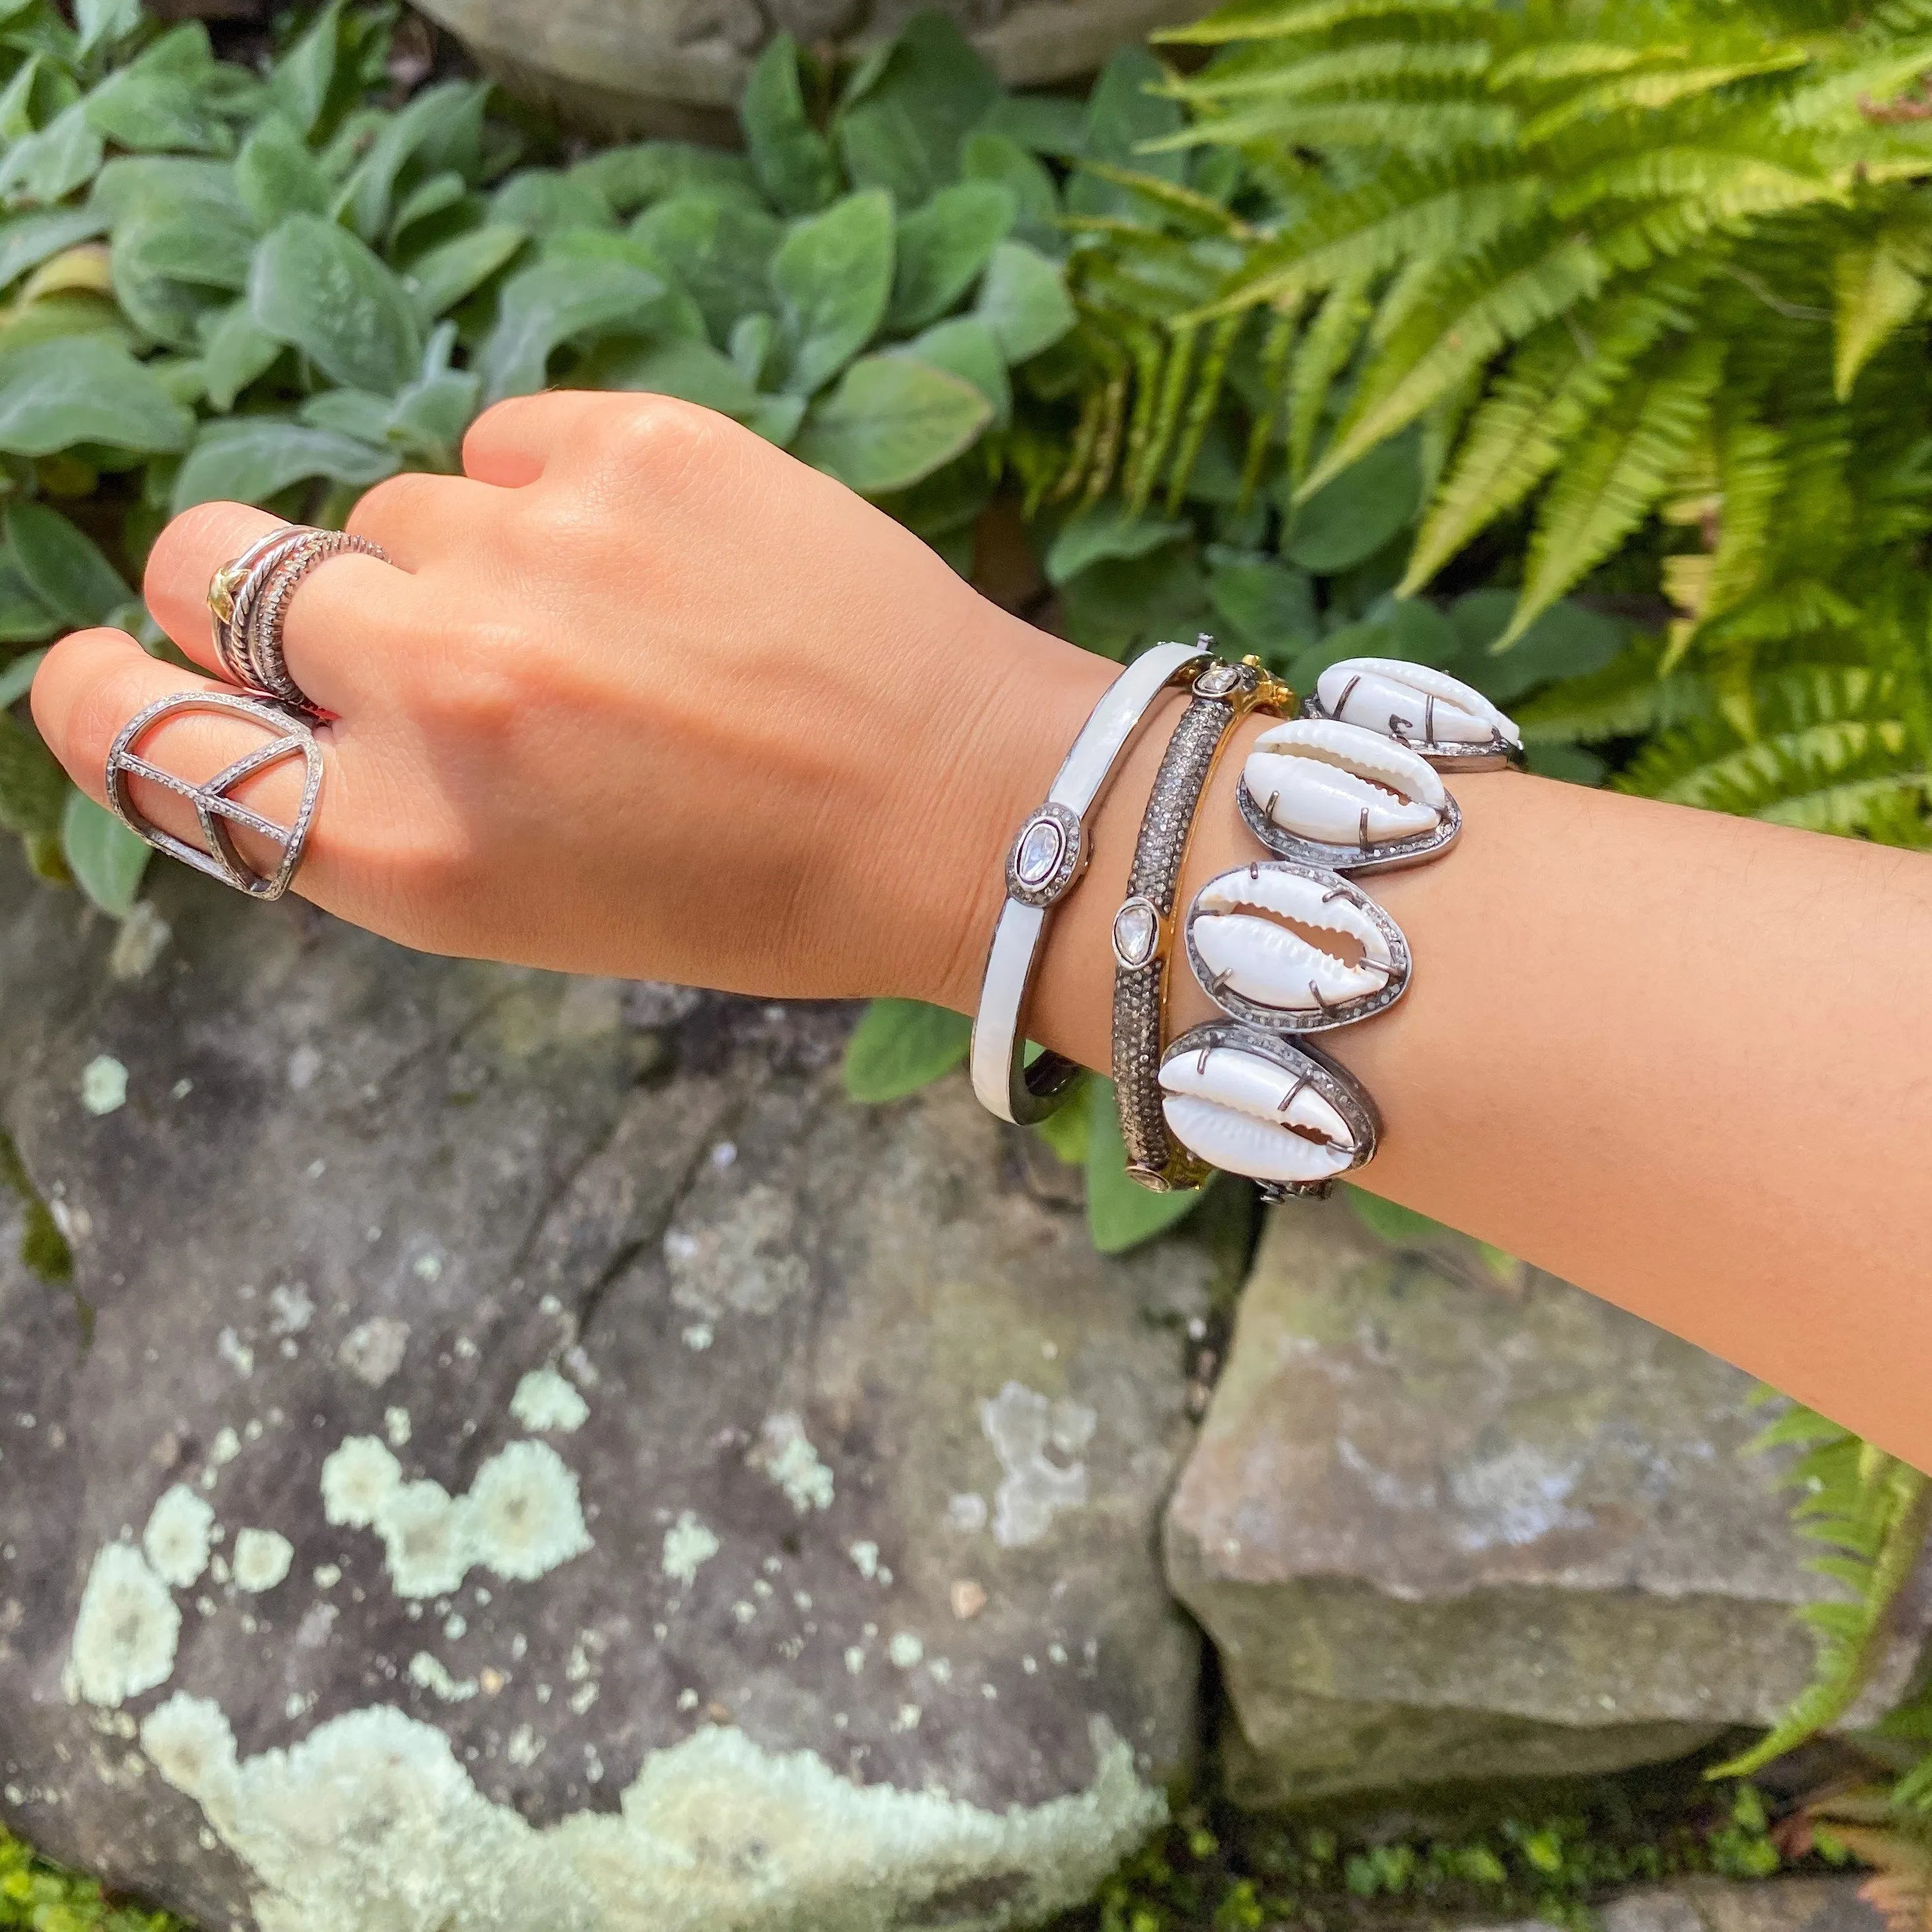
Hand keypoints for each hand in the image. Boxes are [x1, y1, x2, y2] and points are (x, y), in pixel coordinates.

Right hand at [31, 391, 1105, 1002]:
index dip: (106, 684)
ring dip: (460, 559)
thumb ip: (368, 801)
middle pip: (214, 563)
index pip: (128, 723)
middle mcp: (441, 686)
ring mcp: (534, 548)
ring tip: (610, 632)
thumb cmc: (746, 888)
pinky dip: (557, 497)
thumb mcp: (525, 905)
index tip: (135, 669)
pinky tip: (663, 568)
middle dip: (280, 595)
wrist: (961, 806)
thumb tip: (257, 683)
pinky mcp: (632, 444)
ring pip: (390, 505)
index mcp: (407, 846)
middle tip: (411, 634)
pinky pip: (506, 441)